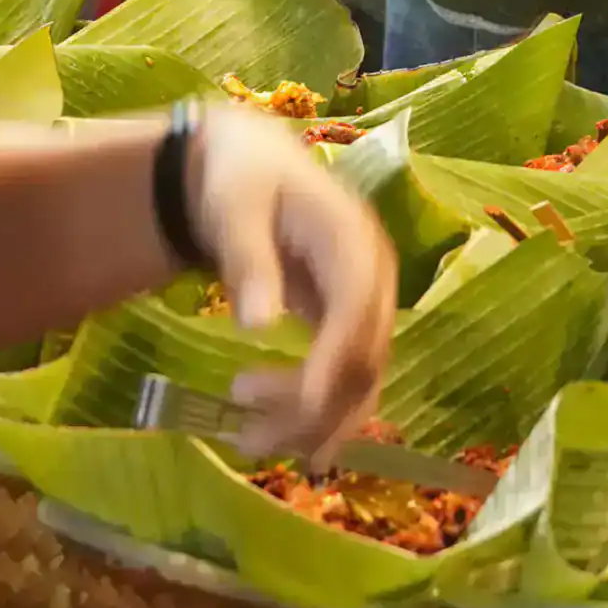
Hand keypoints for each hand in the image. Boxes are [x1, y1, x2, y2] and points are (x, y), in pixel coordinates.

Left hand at [185, 105, 397, 459]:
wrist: (248, 165)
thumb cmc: (240, 181)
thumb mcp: (235, 209)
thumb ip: (249, 262)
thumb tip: (257, 324)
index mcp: (352, 238)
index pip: (356, 307)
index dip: (335, 359)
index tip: (305, 406)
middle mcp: (373, 276)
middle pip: (364, 355)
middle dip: (313, 404)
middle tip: (243, 430)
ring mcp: (366, 303)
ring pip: (360, 379)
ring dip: (314, 421)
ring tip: (248, 442)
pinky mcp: (349, 323)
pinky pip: (348, 378)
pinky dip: (321, 414)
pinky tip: (284, 442)